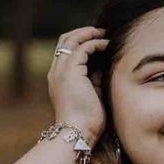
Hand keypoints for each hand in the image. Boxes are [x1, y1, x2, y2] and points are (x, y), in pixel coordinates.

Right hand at [47, 27, 108, 143]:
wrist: (78, 132)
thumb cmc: (87, 120)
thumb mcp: (91, 94)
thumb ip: (94, 79)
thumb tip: (103, 67)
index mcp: (59, 78)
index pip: (65, 51)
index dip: (80, 42)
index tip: (97, 40)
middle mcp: (56, 72)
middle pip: (65, 40)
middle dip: (83, 32)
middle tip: (101, 32)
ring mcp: (61, 71)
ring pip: (71, 40)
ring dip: (89, 34)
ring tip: (105, 34)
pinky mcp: (70, 71)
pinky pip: (82, 48)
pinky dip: (95, 43)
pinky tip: (107, 45)